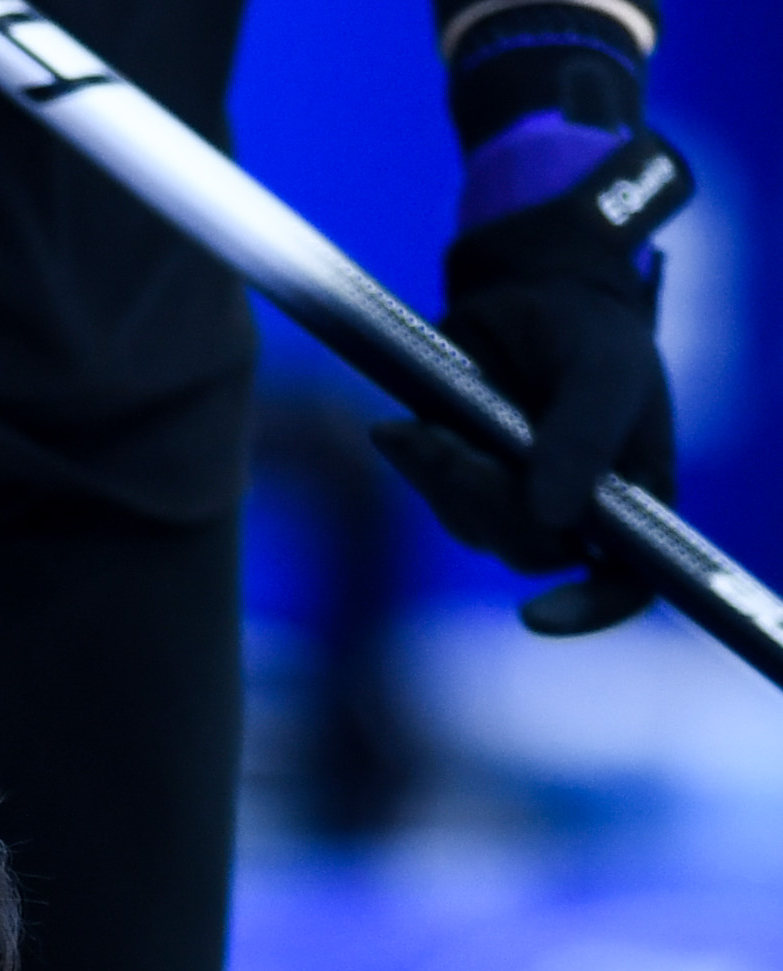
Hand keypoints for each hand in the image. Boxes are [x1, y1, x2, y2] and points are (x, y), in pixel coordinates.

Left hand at [371, 30, 689, 634]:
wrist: (528, 293)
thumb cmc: (587, 332)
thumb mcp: (604, 370)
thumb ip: (585, 438)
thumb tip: (553, 519)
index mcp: (635, 499)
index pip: (626, 583)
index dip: (590, 610)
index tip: (537, 616)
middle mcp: (575, 512)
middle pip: (529, 547)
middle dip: (486, 498)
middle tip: (450, 441)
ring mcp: (516, 500)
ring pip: (473, 524)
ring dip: (443, 478)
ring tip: (426, 425)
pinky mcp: (463, 481)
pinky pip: (433, 494)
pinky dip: (415, 464)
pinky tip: (397, 428)